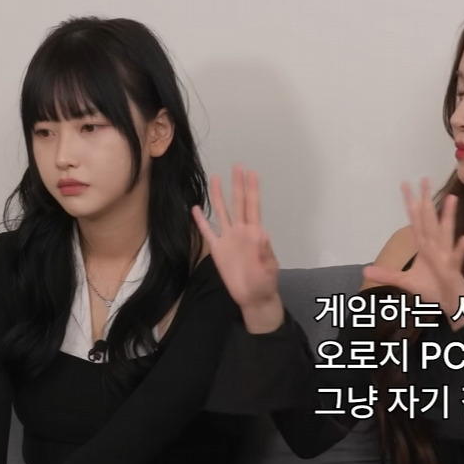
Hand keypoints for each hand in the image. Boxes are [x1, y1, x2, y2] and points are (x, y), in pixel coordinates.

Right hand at [192, 165, 282, 332]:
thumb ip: (264, 251)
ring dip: (218, 196)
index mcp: (254, 233)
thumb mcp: (268, 267)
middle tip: (237, 166)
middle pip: (238, 203)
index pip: (253, 206)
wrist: (253, 296)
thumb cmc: (265, 281)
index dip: (252, 189)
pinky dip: (201, 221)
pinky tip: (195, 209)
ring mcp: (228, 239)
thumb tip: (263, 234)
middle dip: (237, 185)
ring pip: (222, 213)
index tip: (251, 172)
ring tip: (215, 178)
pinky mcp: (217, 250)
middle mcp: (240, 231)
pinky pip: (207, 232)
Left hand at [362, 179, 463, 327]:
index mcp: (425, 246)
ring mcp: (445, 257)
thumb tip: (365, 270)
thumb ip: (387, 274)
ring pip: (446, 234)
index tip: (405, 184)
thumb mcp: (405, 282)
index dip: (410, 203)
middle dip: (426, 201)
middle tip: (425, 179)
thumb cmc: (433, 289)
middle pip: (429, 220)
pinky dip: (460, 250)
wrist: (452, 303)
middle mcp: (435, 247)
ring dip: (448, 217)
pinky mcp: (454, 271)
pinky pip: (457, 259)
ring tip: (450, 198)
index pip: (416, 221)